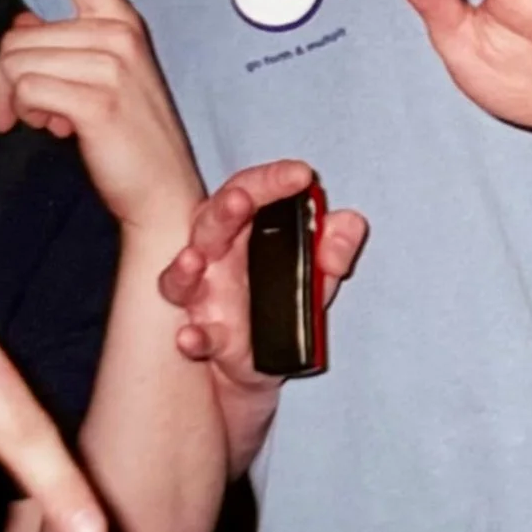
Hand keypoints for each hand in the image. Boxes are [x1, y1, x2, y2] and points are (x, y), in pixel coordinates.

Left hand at [0, 0, 201, 232]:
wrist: (165, 193)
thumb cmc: (131, 141)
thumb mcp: (103, 81)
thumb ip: (68, 45)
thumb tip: (23, 21)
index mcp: (123, 25)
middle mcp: (120, 36)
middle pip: (19, 35)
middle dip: (6, 77)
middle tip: (33, 111)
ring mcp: (112, 66)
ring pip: (15, 62)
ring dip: (14, 99)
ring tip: (48, 121)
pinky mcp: (97, 99)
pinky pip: (23, 89)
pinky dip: (23, 113)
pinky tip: (52, 130)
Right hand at [157, 159, 368, 391]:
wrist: (268, 356)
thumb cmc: (284, 297)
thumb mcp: (320, 268)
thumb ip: (337, 244)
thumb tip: (348, 223)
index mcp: (246, 228)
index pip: (253, 191)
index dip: (273, 179)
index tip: (301, 174)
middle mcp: (217, 256)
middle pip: (212, 224)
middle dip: (224, 209)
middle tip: (240, 199)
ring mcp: (207, 297)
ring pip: (183, 277)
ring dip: (184, 267)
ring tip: (193, 259)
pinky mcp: (210, 338)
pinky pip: (197, 336)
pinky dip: (192, 337)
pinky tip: (190, 337)